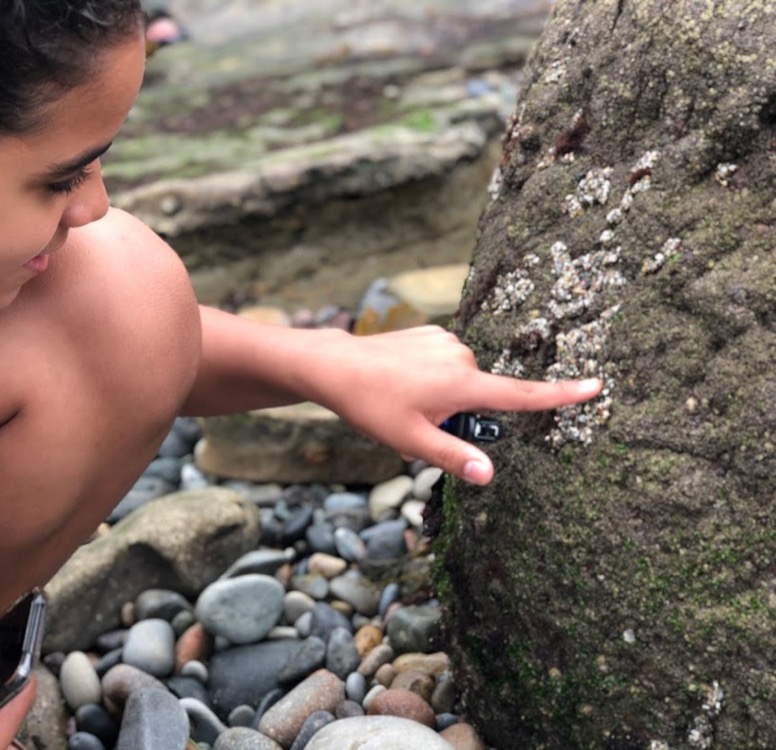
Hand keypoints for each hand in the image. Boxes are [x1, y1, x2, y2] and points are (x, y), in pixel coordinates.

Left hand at [313, 326, 602, 484]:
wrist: (336, 364)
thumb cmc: (371, 405)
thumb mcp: (411, 441)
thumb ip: (454, 458)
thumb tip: (490, 475)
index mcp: (463, 384)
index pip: (523, 395)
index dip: (561, 395)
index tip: (596, 386)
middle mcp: (462, 356)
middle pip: (480, 397)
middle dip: (459, 415)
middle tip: (417, 422)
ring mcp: (445, 341)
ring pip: (460, 381)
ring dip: (443, 397)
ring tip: (403, 402)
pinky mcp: (431, 333)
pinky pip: (444, 363)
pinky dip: (432, 377)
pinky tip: (401, 381)